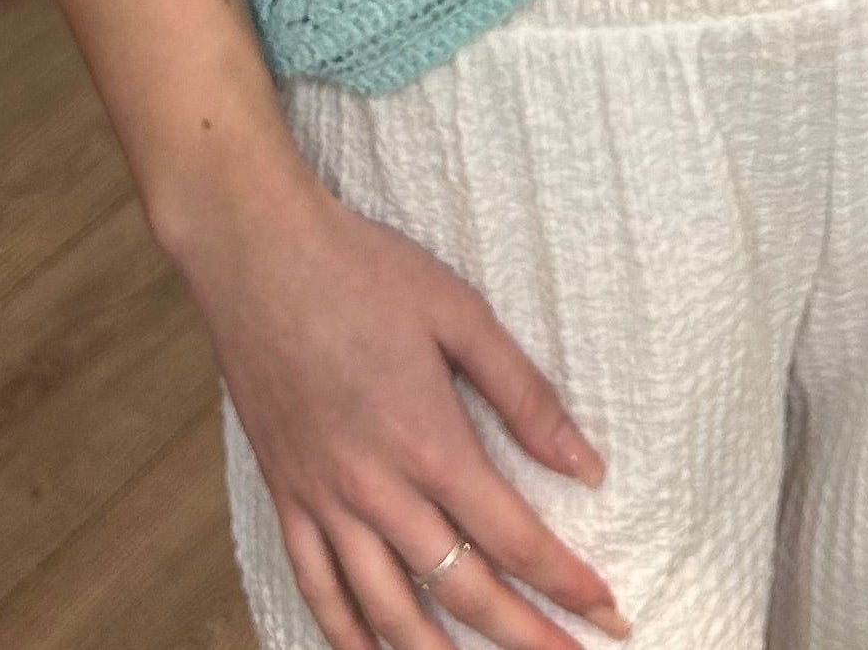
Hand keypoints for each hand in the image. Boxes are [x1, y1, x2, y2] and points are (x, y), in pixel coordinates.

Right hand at [175, 166, 631, 647]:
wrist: (259, 255)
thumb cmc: (364, 272)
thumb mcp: (460, 314)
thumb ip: (524, 395)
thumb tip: (585, 464)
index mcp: (431, 443)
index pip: (514, 540)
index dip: (565, 584)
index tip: (608, 612)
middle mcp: (378, 489)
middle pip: (462, 592)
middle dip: (524, 638)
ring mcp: (325, 500)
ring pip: (387, 610)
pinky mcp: (285, 495)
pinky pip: (316, 587)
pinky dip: (347, 635)